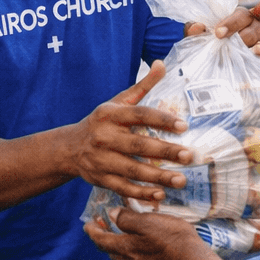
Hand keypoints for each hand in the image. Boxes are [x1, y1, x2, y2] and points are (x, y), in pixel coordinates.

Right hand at [65, 61, 196, 202]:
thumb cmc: (102, 122)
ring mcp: (101, 160)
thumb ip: (142, 86)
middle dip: (165, 152)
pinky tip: (160, 195)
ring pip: (132, 170)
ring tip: (181, 180)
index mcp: (110, 115)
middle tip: (189, 155)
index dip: (161, 120)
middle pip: (138, 146)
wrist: (70, 148)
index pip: (138, 115)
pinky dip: (141, 193)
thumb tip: (162, 64)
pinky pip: (123, 188)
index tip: (183, 126)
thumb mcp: (117, 102)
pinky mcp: (100, 179)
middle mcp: (104, 137)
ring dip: (158, 177)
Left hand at [84, 206, 207, 259]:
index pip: (101, 240)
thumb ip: (127, 218)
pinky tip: (140, 254)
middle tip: (104, 229)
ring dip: (118, 250)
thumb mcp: (148, 221)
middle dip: (104, 240)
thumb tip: (112, 215)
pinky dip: (132, 258)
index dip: (92, 231)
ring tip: (121, 240)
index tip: (87, 224)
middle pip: (110, 252)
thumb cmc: (172, 238)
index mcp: (125, 247)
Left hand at [186, 0, 259, 62]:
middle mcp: (255, 28)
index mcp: (239, 18)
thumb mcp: (197, 35)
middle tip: (232, 46)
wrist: (211, 62)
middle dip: (245, 37)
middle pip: (257, 28)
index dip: (231, 23)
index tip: (218, 33)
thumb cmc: (207, 43)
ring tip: (255, 52)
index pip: (241, 14)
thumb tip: (197, 27)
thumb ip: (193, 29)